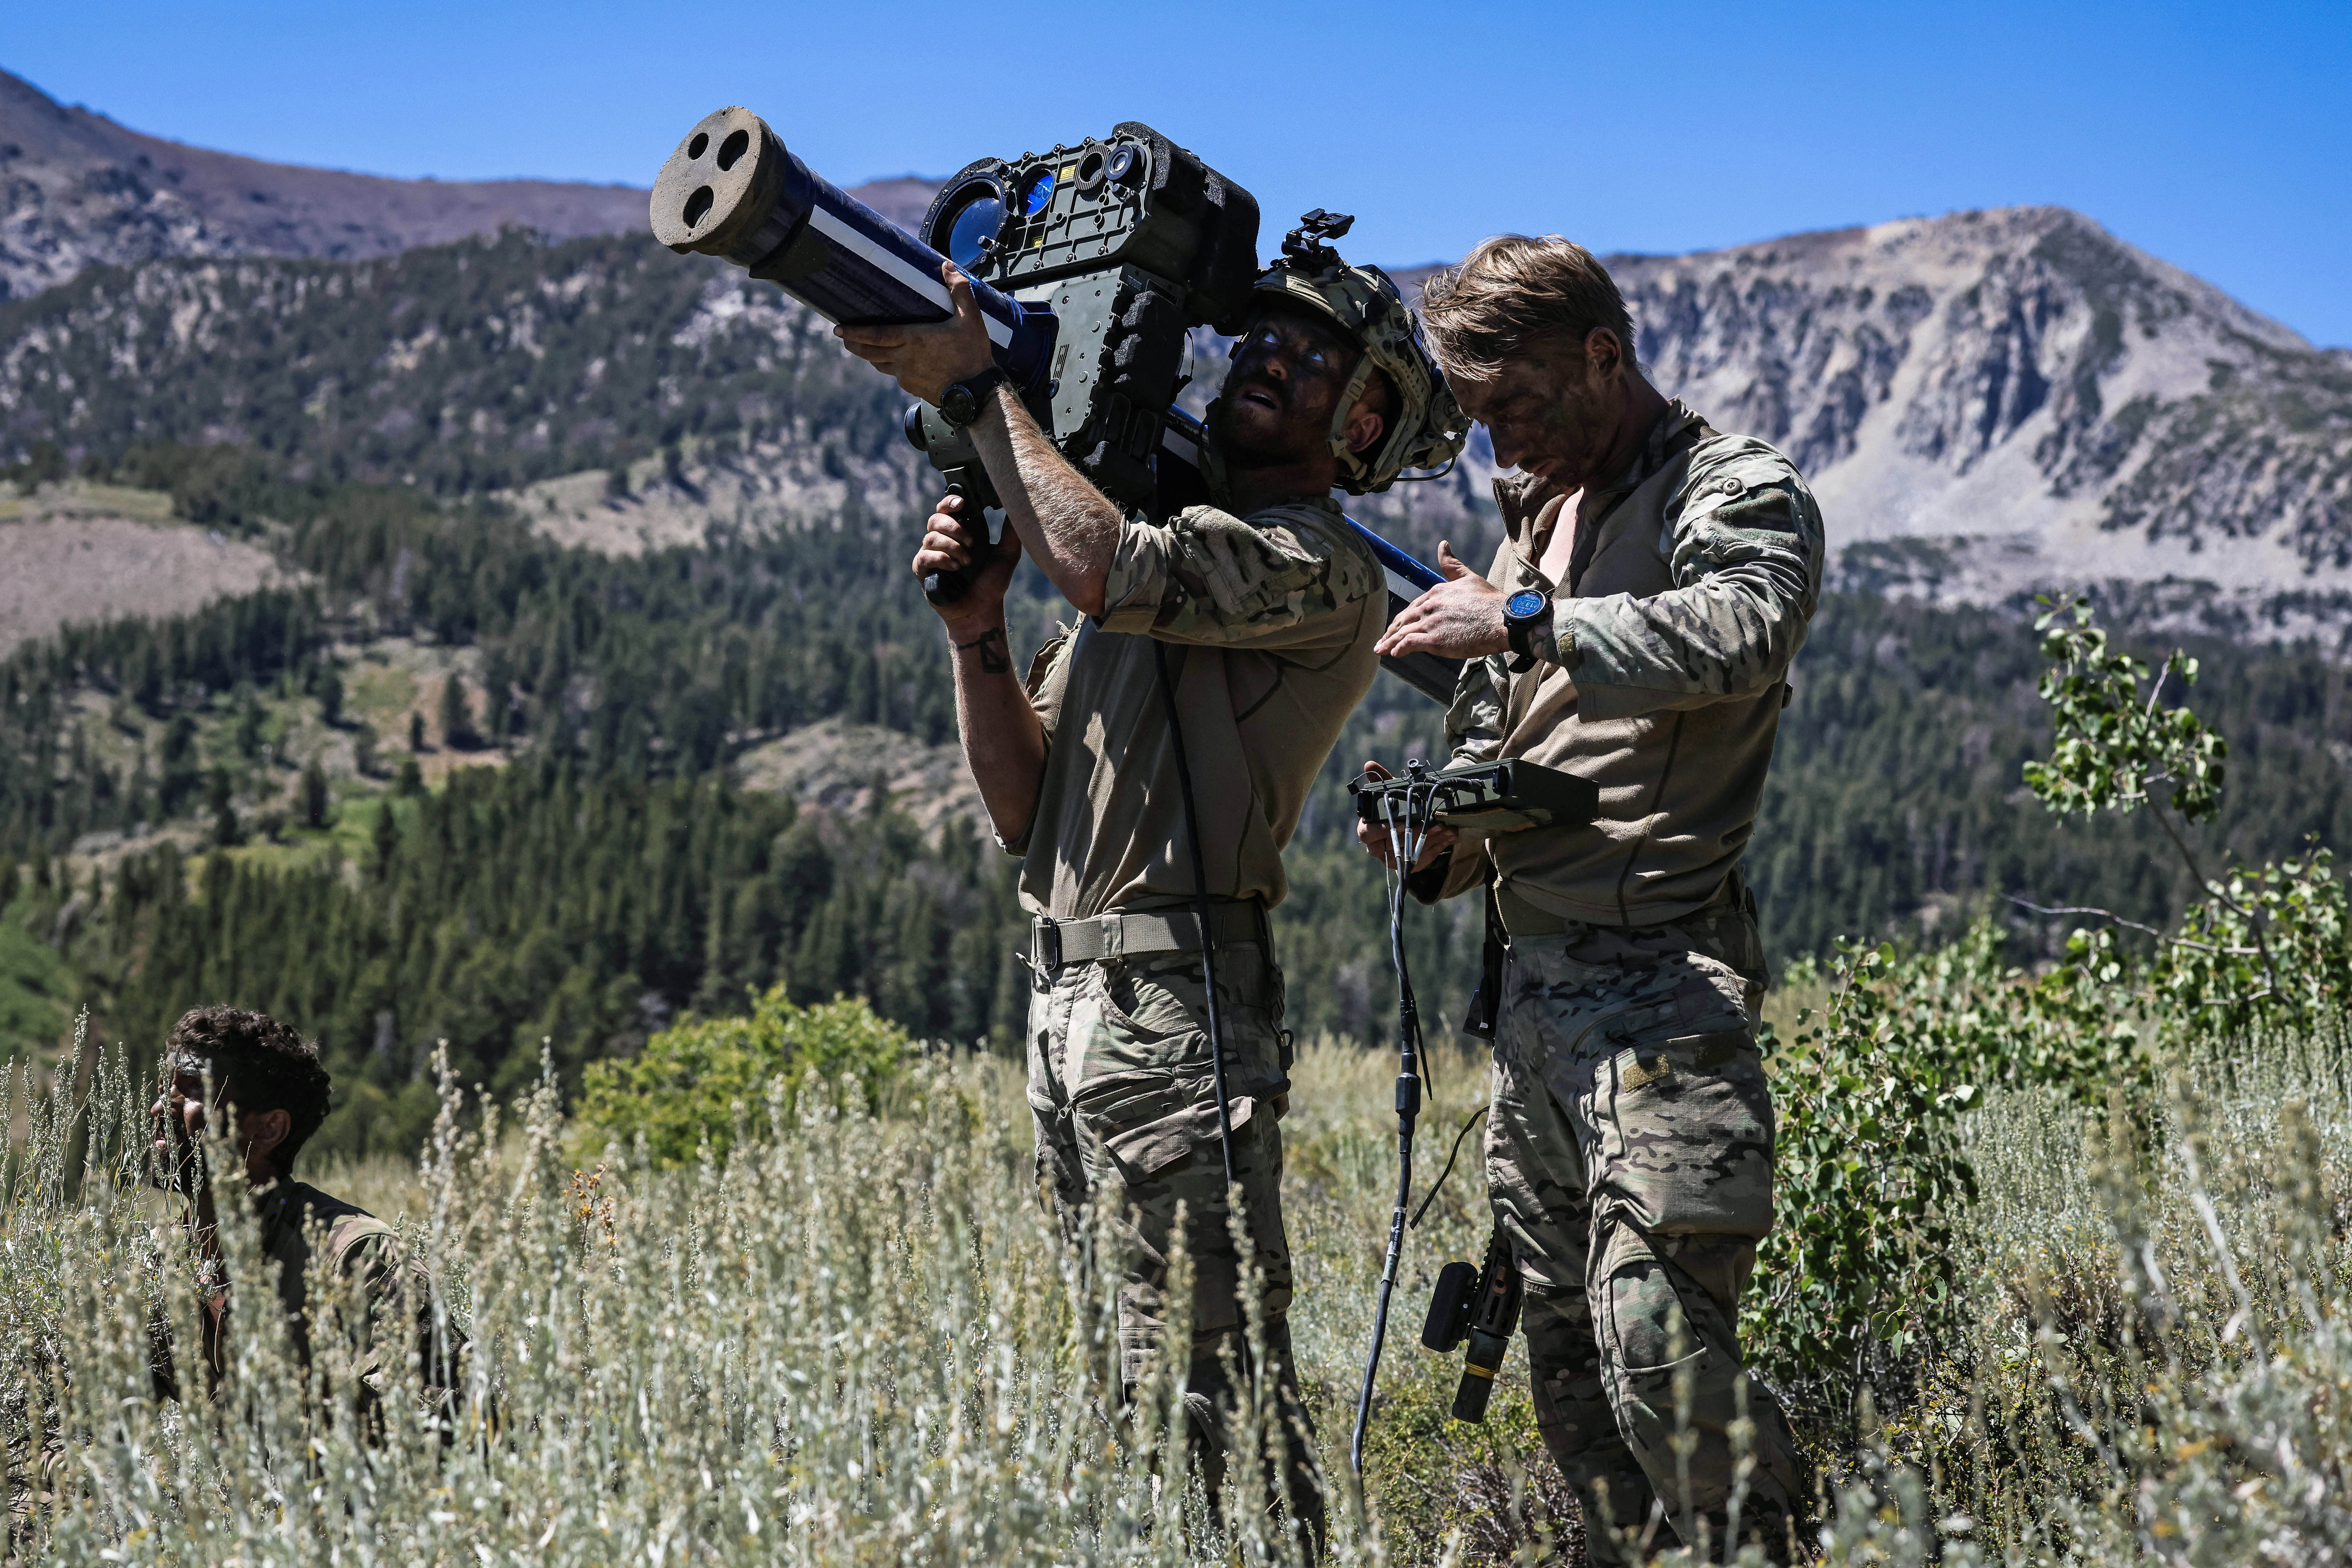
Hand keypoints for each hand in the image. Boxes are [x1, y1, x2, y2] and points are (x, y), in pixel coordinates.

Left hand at [836, 261, 996, 406]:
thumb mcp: (971, 318)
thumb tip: (947, 265)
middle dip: (854, 344)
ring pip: (880, 365)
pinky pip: (896, 376)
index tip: (838, 329)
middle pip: (870, 352)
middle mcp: (904, 359)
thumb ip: (958, 290)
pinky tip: (896, 363)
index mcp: (913, 339)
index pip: (875, 335)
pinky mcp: (913, 389)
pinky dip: (891, 367)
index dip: (854, 332)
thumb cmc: (973, 354)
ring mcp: (907, 377)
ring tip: (865, 348)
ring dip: (870, 356)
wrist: (977, 393)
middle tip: (843, 338)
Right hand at [916, 493, 1021, 626]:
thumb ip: (1011, 532)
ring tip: (967, 562)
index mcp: (959, 532)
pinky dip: (942, 559)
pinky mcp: (923, 571)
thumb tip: (1017, 506)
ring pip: (931, 537)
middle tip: (972, 543)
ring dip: (952, 547)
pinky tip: (956, 568)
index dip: (950, 502)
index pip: (946, 509)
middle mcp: (942, 541)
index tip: (962, 504)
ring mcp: (930, 555)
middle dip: (954, 528)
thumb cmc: (992, 583)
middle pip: (935, 519)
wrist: (982, 609)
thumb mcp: (1007, 555)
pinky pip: (925, 557)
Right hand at [1353, 760, 1458, 869]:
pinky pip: (1422, 860)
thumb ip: (1381, 780)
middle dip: (1418, 833)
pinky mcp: (1407, 866)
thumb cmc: (1393, 809)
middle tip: (1436, 822)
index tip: (1404, 822)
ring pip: (1411, 853)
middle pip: (1394, 844)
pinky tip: (1450, 835)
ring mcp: (1391, 860)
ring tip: (1448, 827)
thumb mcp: (1388, 794)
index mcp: (1366, 830)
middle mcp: (1376, 848)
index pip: (1367, 834)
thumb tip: (1369, 764)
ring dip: (1432, 839)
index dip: (1384, 830)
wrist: (1405, 829)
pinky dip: (1438, 847)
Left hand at [1374, 541, 1509, 659]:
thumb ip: (1452, 565)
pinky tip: (1393, 654)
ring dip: (1389, 642)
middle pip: (1404, 619)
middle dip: (1392, 630)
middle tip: (1381, 641)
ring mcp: (1431, 623)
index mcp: (1437, 592)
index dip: (1404, 617)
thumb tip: (1442, 544)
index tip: (1397, 624)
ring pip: (1403, 632)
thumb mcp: (1469, 577)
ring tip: (1380, 650)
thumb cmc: (1490, 601)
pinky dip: (1399, 648)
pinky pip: (1409, 643)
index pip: (1414, 606)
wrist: (1503, 619)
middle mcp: (1430, 605)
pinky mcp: (1434, 640)